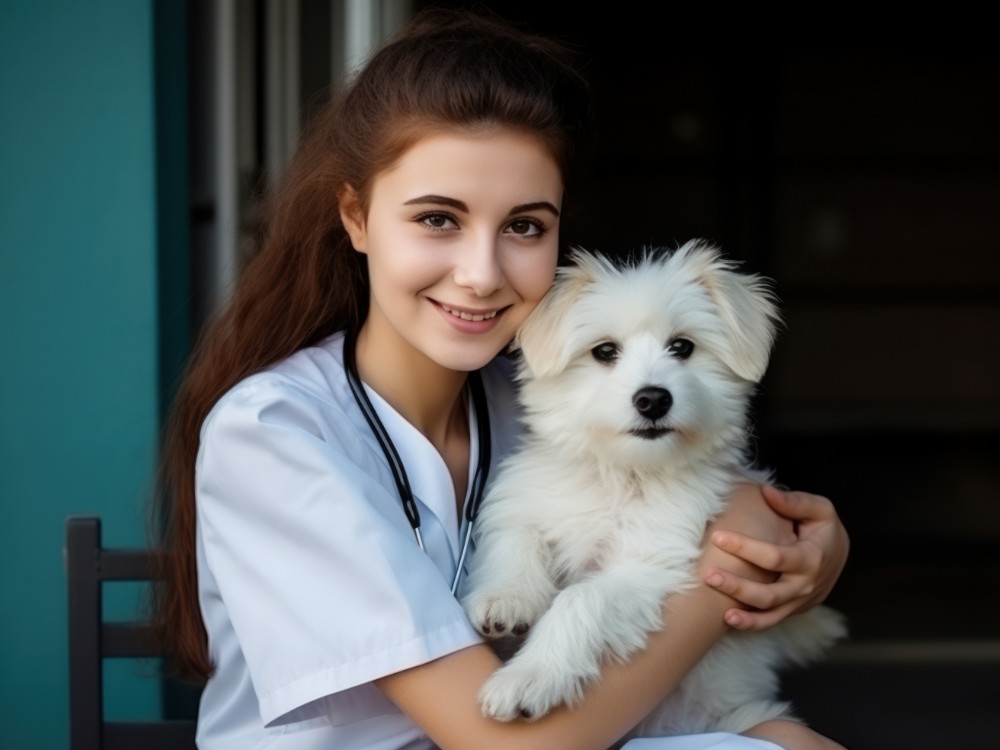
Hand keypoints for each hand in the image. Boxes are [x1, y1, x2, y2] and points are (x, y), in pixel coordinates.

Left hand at [704, 484, 848, 630]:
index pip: (774, 557)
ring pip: (770, 613)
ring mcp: (800, 601)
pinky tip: (730, 620)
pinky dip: (752, 624)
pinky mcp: (794, 609)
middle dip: (737, 587)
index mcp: (811, 558)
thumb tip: (767, 491)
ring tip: (717, 609)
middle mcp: (805, 585)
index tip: (718, 537)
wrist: (841, 555)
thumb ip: (795, 502)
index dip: (745, 548)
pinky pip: (773, 621)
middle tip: (708, 575)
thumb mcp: (820, 509)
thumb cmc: (824, 528)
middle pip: (769, 593)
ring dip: (743, 614)